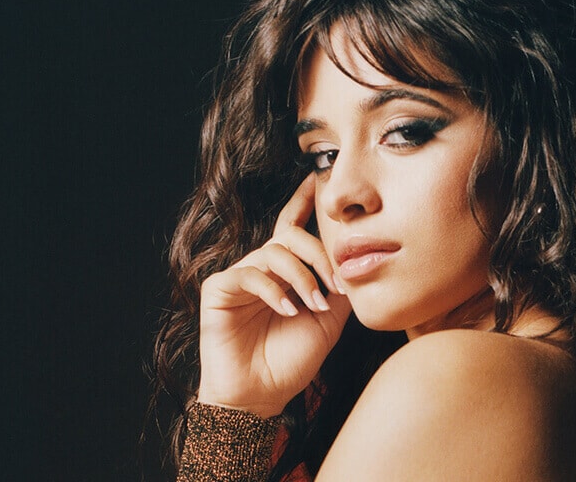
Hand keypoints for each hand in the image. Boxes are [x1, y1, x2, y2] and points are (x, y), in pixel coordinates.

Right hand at [196, 174, 350, 417]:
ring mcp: (239, 277)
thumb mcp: (330, 318)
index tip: (318, 179)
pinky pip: (248, 274)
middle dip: (320, 254)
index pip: (293, 226)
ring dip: (302, 276)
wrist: (262, 395)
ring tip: (314, 305)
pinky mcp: (218, 290)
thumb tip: (358, 259)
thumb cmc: (293, 358)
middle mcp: (262, 267)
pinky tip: (288, 309)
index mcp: (286, 270)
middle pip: (290, 235)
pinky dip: (274, 290)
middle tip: (337, 284)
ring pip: (273, 252)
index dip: (303, 201)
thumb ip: (339, 285)